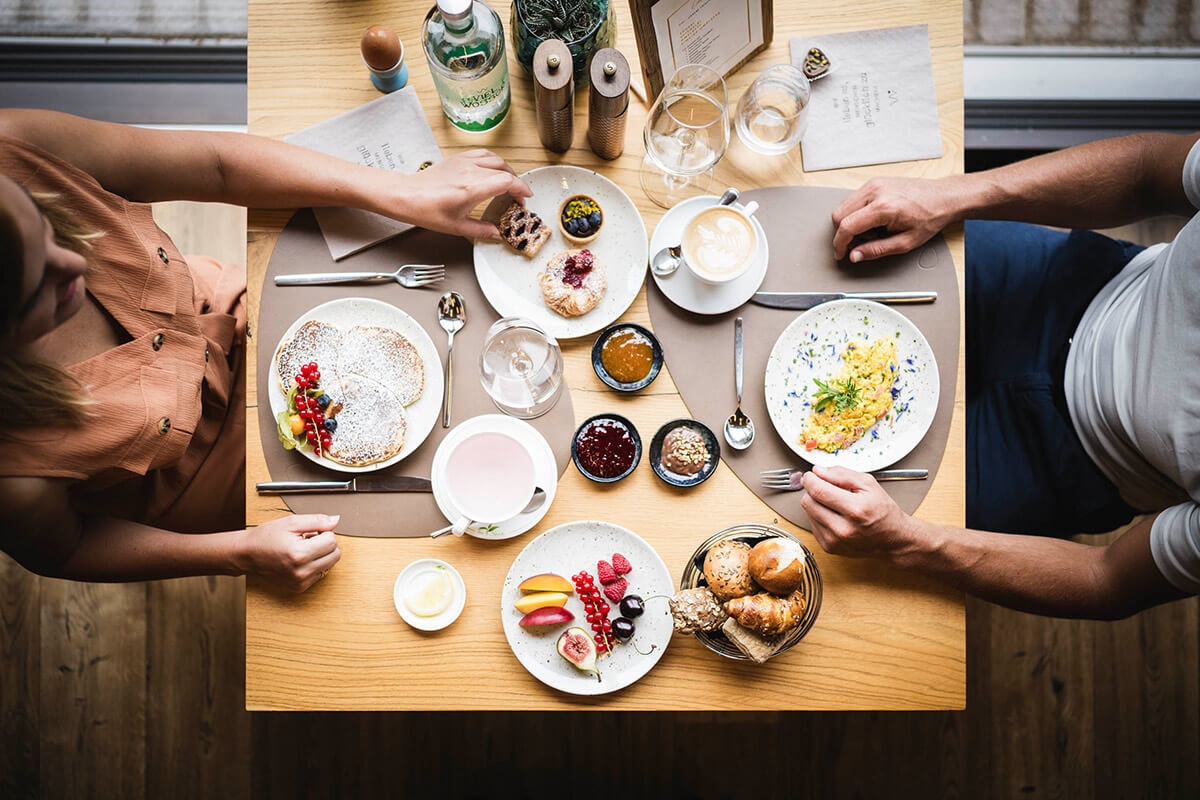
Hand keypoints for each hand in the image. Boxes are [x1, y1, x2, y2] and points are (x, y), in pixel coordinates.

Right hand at [238, 514, 341, 591]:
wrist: (247, 555)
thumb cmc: (266, 537)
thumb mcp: (291, 522)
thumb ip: (317, 520)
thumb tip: (336, 520)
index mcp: (299, 554)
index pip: (332, 541)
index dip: (324, 532)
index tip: (312, 531)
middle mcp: (302, 571)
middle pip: (335, 555)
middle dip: (326, 544)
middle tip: (308, 539)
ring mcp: (301, 582)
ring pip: (329, 565)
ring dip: (321, 555)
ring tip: (303, 549)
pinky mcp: (300, 587)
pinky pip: (320, 573)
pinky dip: (314, 565)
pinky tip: (299, 559)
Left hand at [388, 149, 531, 239]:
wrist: (406, 195)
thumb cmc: (426, 210)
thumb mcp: (457, 227)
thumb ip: (481, 230)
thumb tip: (497, 233)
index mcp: (472, 189)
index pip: (507, 181)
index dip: (522, 188)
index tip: (526, 197)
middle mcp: (470, 172)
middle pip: (505, 170)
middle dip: (516, 182)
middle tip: (517, 195)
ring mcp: (464, 162)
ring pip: (496, 159)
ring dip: (507, 170)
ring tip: (509, 182)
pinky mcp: (457, 158)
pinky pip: (483, 154)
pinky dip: (493, 161)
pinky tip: (493, 169)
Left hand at [800, 466, 924, 560]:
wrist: (893, 540)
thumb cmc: (883, 511)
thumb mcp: (869, 484)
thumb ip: (841, 474)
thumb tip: (818, 471)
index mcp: (855, 510)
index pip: (818, 491)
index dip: (810, 479)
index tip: (811, 475)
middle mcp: (843, 528)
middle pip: (808, 502)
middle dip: (812, 490)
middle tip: (824, 487)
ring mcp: (834, 541)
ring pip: (808, 513)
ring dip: (816, 504)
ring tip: (834, 504)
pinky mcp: (829, 547)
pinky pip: (812, 525)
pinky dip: (819, 517)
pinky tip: (834, 516)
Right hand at [831, 176, 962, 261]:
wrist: (944, 197)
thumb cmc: (930, 216)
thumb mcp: (905, 242)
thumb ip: (876, 250)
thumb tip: (855, 255)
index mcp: (883, 207)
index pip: (846, 226)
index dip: (839, 244)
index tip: (841, 253)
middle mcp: (876, 191)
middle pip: (839, 214)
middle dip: (844, 234)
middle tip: (859, 245)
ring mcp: (874, 184)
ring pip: (844, 206)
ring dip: (851, 223)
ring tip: (872, 232)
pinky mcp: (875, 182)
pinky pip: (854, 200)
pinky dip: (857, 214)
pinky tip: (873, 222)